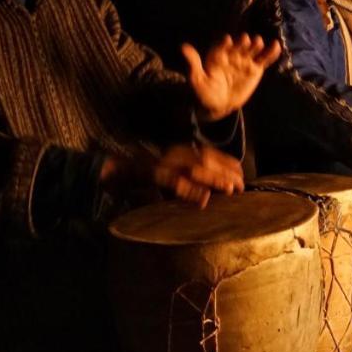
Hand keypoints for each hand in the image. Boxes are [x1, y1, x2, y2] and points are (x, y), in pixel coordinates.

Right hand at [101, 144, 244, 207]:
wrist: (109, 169)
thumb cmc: (141, 175)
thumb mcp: (168, 173)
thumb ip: (186, 178)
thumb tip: (209, 191)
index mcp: (179, 151)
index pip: (209, 153)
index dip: (228, 162)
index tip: (241, 173)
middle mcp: (173, 153)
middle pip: (206, 159)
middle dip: (226, 172)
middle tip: (241, 186)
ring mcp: (162, 162)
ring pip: (194, 168)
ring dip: (214, 179)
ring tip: (230, 190)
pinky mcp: (149, 173)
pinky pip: (172, 181)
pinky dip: (189, 190)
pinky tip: (202, 200)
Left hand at [183, 34, 281, 121]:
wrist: (218, 105)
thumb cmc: (205, 92)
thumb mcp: (197, 79)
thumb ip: (194, 63)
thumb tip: (184, 46)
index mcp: (217, 57)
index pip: (221, 47)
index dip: (224, 44)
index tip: (227, 40)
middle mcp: (232, 56)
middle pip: (238, 47)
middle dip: (241, 43)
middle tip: (246, 39)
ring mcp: (245, 62)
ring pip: (252, 51)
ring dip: (255, 45)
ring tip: (258, 41)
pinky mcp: (256, 69)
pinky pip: (264, 60)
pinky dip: (270, 53)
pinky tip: (276, 45)